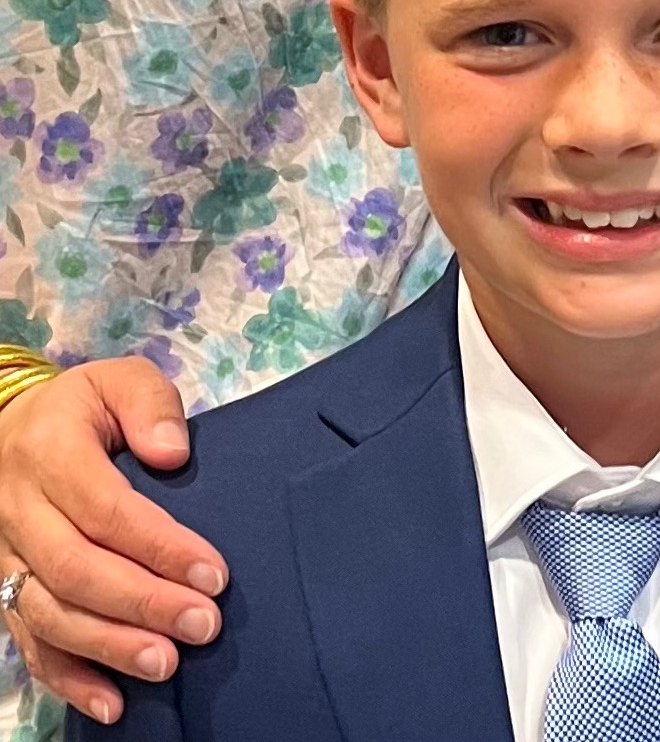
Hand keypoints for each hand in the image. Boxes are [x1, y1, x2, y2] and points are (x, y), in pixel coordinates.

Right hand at [0, 357, 228, 723]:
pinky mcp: (6, 589)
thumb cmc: (86, 406)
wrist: (14, 427)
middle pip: (77, 570)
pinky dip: (68, 678)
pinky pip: (28, 642)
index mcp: (49, 453)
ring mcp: (5, 556)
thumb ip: (151, 406)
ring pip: (49, 614)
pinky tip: (112, 704)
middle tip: (204, 626)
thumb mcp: (120, 380)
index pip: (106, 510)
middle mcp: (18, 511)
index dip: (160, 547)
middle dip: (144, 604)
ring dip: (109, 646)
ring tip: (167, 665)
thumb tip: (173, 454)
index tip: (214, 574)